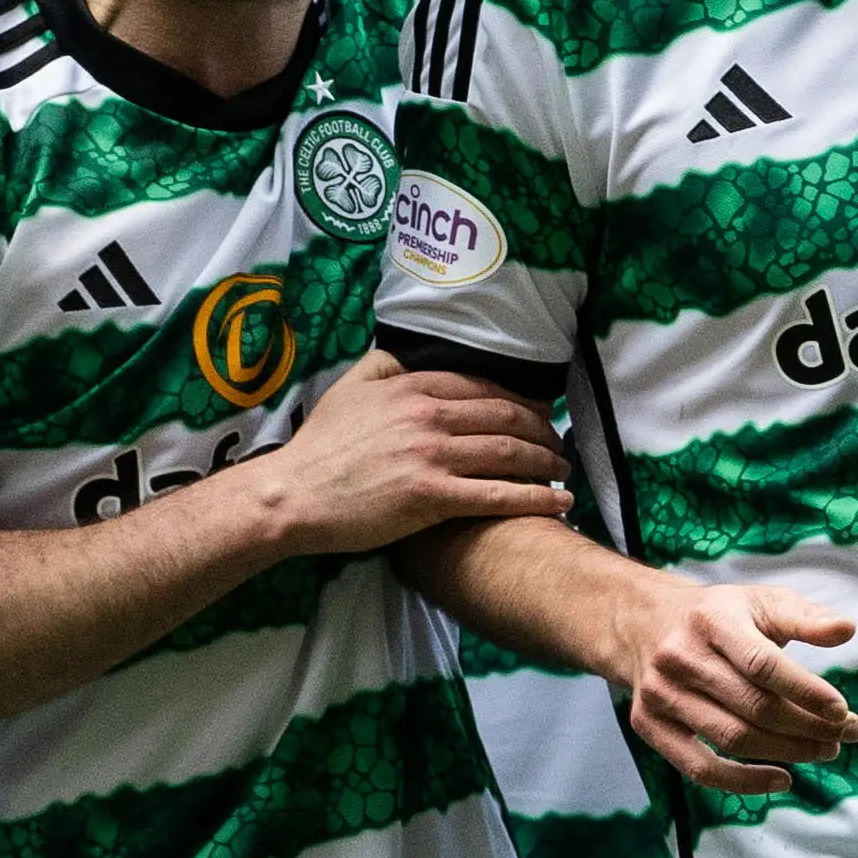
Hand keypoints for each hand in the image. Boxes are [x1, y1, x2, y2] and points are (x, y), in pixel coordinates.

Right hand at [257, 353, 568, 555]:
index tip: (538, 411)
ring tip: (564, 468)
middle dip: (542, 429)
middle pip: (505, 417)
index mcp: (412, 387)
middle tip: (559, 441)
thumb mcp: (349, 387)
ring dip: (546, 461)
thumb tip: (408, 355)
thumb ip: (384, 365)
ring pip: (507, 453)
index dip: (519, 399)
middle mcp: (429, 416)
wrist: (293, 495)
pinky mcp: (432, 498)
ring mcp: (432, 457)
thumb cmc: (320, 446)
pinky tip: (558, 502)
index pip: (483, 388)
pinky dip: (535, 498)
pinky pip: (496, 495)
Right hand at [610, 577, 857, 794]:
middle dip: (808, 727)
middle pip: (754, 706)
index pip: (763, 663)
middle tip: (846, 735)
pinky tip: (782, 779)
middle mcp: (680, 656)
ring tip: (824, 751)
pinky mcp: (649, 725)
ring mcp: (661, 694)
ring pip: (733, 738)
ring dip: (787, 752)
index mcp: (712, 620)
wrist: (645, 623)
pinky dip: (744, 782)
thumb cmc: (720, 616)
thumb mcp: (761, 602)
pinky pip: (700, 768)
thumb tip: (847, 630)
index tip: (842, 711)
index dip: (806, 691)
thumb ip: (805, 617)